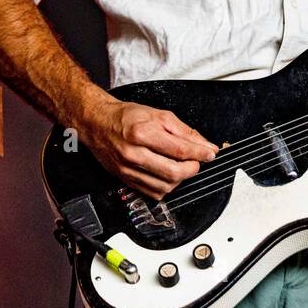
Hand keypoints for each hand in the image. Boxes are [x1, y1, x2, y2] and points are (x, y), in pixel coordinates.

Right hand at [78, 98, 218, 199]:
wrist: (97, 123)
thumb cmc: (126, 117)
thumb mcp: (159, 115)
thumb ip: (184, 131)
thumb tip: (204, 145)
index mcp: (143, 133)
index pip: (179, 149)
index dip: (199, 154)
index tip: (210, 154)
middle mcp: (134, 153)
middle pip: (173, 172)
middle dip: (192, 169)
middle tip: (197, 162)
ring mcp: (128, 169)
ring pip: (164, 186)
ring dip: (180, 179)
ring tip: (183, 167)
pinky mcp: (125, 179)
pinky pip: (152, 193)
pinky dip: (166, 187)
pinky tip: (169, 176)